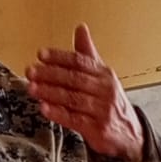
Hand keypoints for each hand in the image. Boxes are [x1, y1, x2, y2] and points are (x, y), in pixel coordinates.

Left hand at [26, 24, 144, 159]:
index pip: (80, 62)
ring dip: (50, 93)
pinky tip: (44, 108)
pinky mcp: (98, 128)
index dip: (59, 57)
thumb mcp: (102, 76)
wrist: (129, 134)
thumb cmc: (110, 102)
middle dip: (50, 74)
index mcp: (104, 74)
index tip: (41, 54)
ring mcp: (102, 110)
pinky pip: (75, 119)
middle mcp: (105, 90)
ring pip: (72, 98)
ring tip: (32, 88)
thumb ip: (88, 54)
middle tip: (31, 71)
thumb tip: (80, 28)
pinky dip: (58, 114)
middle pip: (74, 79)